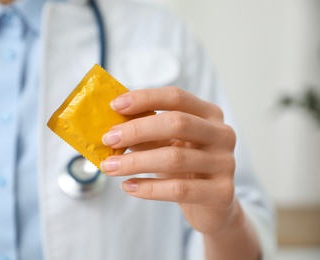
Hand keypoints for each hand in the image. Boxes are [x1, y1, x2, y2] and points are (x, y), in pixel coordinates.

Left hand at [100, 86, 236, 233]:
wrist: (212, 205)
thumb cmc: (184, 168)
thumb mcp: (166, 145)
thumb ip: (145, 132)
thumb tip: (112, 126)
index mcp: (208, 114)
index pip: (176, 97)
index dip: (144, 98)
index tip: (114, 105)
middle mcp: (222, 134)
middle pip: (177, 123)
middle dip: (137, 130)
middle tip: (108, 139)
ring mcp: (225, 163)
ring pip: (175, 157)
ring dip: (135, 162)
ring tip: (110, 167)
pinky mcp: (222, 192)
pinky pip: (179, 189)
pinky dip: (149, 188)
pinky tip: (128, 186)